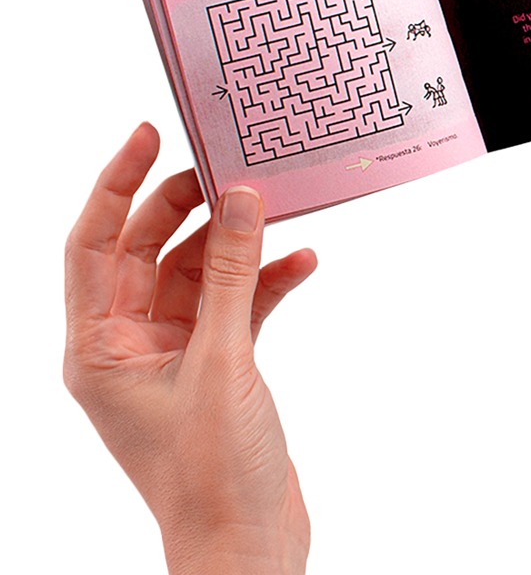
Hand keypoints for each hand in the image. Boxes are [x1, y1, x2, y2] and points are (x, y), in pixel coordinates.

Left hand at [64, 123, 316, 574]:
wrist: (248, 543)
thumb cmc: (212, 473)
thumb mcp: (220, 361)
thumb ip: (227, 274)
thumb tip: (239, 199)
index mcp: (99, 347)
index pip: (92, 244)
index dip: (115, 183)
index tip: (149, 133)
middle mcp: (128, 344)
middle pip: (148, 250)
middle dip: (186, 207)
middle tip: (227, 170)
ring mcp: (174, 353)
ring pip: (197, 272)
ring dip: (236, 243)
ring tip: (273, 212)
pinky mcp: (216, 363)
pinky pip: (235, 303)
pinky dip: (265, 282)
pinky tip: (302, 266)